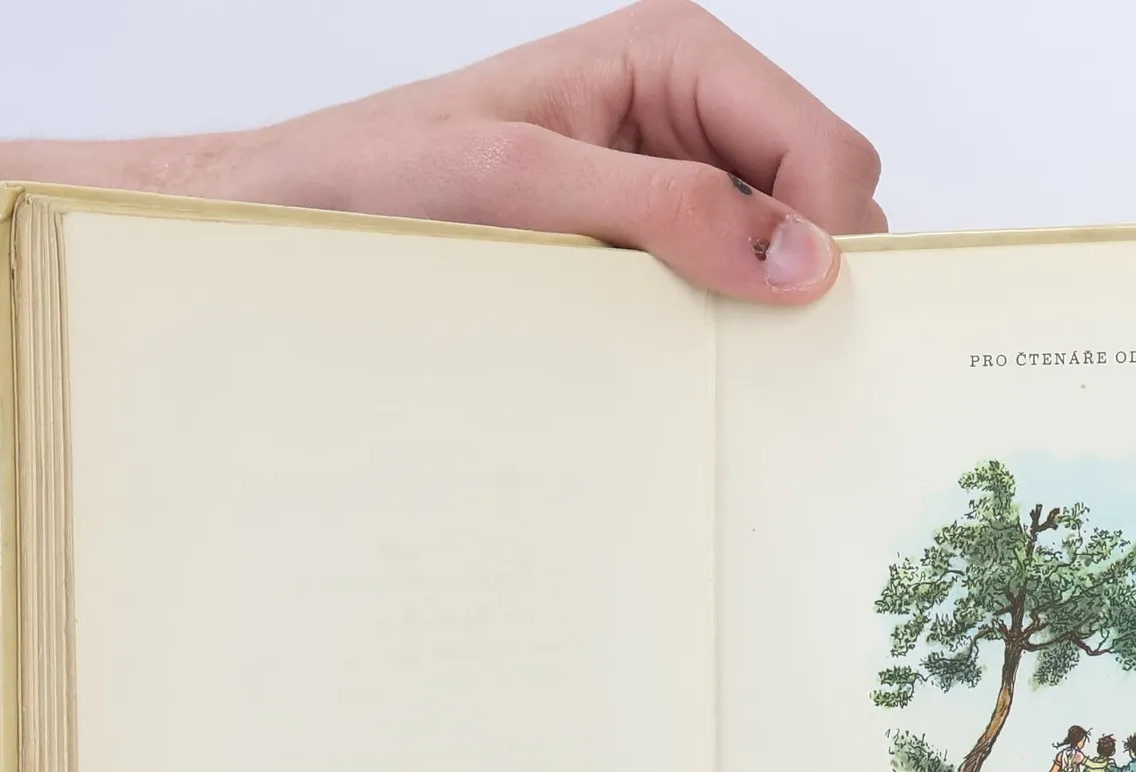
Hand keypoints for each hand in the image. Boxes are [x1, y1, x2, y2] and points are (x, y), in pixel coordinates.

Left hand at [214, 0, 885, 300]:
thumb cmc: (385, 177)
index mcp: (676, 56)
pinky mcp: (649, 245)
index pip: (825, 149)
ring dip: (759, 307)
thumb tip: (799, 260)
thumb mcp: (521, 185)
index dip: (831, 237)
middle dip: (804, 273)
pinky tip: (672, 352)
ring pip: (785, 255)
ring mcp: (676, 183)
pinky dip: (722, 328)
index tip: (797, 320)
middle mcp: (690, 111)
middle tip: (744, 343)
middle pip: (824, 200)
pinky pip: (730, 290)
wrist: (304, 214)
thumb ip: (666, 210)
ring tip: (694, 348)